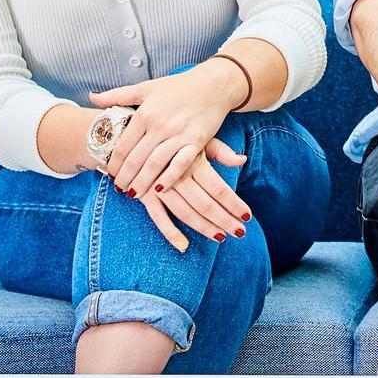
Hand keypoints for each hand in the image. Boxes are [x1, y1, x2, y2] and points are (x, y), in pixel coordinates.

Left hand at [91, 62, 245, 200]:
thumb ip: (118, 95)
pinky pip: (180, 164)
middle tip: (119, 189)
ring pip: (154, 165)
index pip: (123, 145)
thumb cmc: (179, 86)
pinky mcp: (197, 141)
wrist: (214, 84)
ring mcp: (179, 134)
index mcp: (145, 113)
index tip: (109, 174)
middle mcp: (160, 125)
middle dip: (125, 178)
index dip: (114, 163)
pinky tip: (160, 189)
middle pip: (136, 159)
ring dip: (142, 182)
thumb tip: (93, 97)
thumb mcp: (146, 88)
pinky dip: (169, 178)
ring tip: (134, 194)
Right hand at [132, 139, 250, 251]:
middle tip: (240, 232)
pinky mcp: (143, 194)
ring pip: (185, 213)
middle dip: (224, 220)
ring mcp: (158, 186)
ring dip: (204, 227)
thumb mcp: (196, 138)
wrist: (130, 131)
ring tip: (221, 237)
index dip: (234, 204)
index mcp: (192, 160)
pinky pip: (157, 216)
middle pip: (205, 204)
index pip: (219, 188)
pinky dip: (170, 232)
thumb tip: (242, 160)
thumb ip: (220, 151)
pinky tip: (184, 246)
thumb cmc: (172, 136)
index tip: (248, 216)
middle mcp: (177, 175)